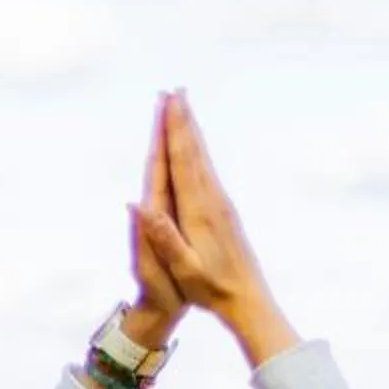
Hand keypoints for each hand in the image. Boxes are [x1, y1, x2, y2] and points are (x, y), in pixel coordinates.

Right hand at [133, 91, 299, 369]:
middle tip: (175, 91)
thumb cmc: (211, 288)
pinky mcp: (224, 210)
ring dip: (192, 131)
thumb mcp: (184, 267)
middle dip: (183, 120)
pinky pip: (208, 171)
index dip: (174, 130)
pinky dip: (199, 152)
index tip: (169, 103)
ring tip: (185, 108)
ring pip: (203, 158)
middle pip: (194, 151)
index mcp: (199, 210)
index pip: (183, 161)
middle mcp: (212, 199)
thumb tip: (141, 205)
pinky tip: (197, 147)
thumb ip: (163, 236)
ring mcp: (220, 203)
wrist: (247, 297)